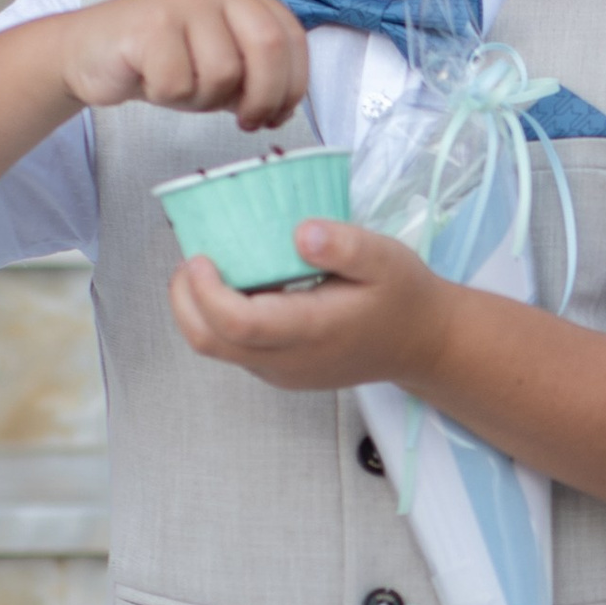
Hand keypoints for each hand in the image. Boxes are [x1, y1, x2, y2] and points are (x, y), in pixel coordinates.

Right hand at [60, 0, 306, 127]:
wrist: (88, 52)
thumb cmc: (160, 60)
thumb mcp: (218, 61)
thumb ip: (255, 72)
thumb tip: (285, 107)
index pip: (292, 37)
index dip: (294, 86)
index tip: (278, 116)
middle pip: (269, 48)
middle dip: (264, 97)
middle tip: (247, 123)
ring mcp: (182, 0)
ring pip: (224, 73)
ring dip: (205, 100)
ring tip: (181, 89)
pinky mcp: (150, 24)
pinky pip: (180, 85)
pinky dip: (169, 98)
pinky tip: (151, 81)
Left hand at [167, 220, 457, 393]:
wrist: (421, 344)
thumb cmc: (402, 298)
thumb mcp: (386, 258)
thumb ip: (346, 246)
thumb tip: (301, 233)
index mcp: (311, 332)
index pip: (238, 324)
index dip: (206, 291)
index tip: (200, 255)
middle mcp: (288, 361)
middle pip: (209, 342)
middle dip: (184, 299)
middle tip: (192, 259)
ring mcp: (279, 371)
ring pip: (216, 348)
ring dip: (198, 307)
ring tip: (210, 266)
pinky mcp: (278, 370)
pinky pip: (233, 347)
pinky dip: (218, 316)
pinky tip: (238, 285)